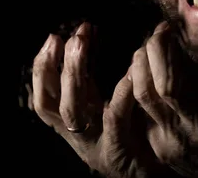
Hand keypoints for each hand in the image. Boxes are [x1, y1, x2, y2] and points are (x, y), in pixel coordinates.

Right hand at [32, 23, 166, 177]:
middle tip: (73, 36)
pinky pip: (114, 121)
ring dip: (74, 75)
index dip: (42, 69)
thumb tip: (84, 34)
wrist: (154, 174)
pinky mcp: (119, 154)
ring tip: (83, 45)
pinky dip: (119, 96)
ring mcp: (96, 146)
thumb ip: (92, 80)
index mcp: (74, 125)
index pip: (44, 98)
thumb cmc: (136, 135)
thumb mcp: (106, 105)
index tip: (52, 37)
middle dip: (57, 66)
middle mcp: (78, 137)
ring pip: (72, 112)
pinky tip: (129, 73)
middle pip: (51, 104)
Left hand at [130, 0, 197, 176]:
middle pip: (169, 81)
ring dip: (143, 63)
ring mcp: (179, 138)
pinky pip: (139, 112)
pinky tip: (144, 73)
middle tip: (163, 28)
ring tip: (150, 47)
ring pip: (145, 93)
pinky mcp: (162, 147)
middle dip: (161, 46)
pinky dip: (138, 87)